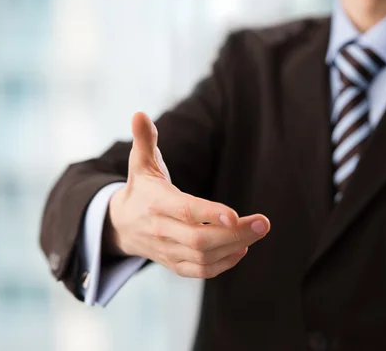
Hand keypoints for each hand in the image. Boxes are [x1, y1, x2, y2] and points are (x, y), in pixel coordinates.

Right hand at [105, 112, 270, 277]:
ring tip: (258, 231)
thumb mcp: (141, 163)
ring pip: (203, 257)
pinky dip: (224, 264)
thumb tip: (139, 114)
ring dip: (234, 247)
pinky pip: (200, 271)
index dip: (209, 213)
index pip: (184, 210)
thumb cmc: (140, 189)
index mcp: (155, 203)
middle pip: (200, 239)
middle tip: (264, 223)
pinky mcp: (174, 264)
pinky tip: (242, 249)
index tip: (235, 214)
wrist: (120, 225)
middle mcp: (160, 230)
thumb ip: (146, 140)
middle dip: (235, 233)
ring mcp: (167, 250)